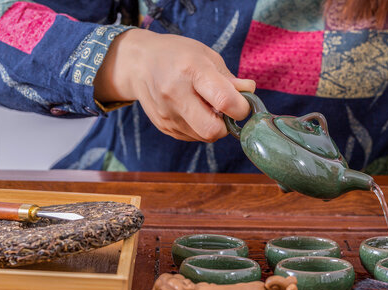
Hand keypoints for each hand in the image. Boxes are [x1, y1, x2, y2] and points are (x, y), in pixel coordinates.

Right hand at [94, 29, 254, 141]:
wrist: (138, 64)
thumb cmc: (177, 55)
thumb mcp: (206, 56)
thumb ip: (229, 79)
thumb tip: (249, 94)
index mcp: (191, 70)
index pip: (224, 100)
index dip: (241, 107)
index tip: (243, 103)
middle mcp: (176, 95)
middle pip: (213, 130)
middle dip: (226, 125)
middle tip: (225, 111)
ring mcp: (167, 115)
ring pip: (204, 137)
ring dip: (213, 126)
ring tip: (205, 105)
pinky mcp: (164, 127)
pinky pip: (193, 137)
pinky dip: (200, 127)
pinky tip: (192, 110)